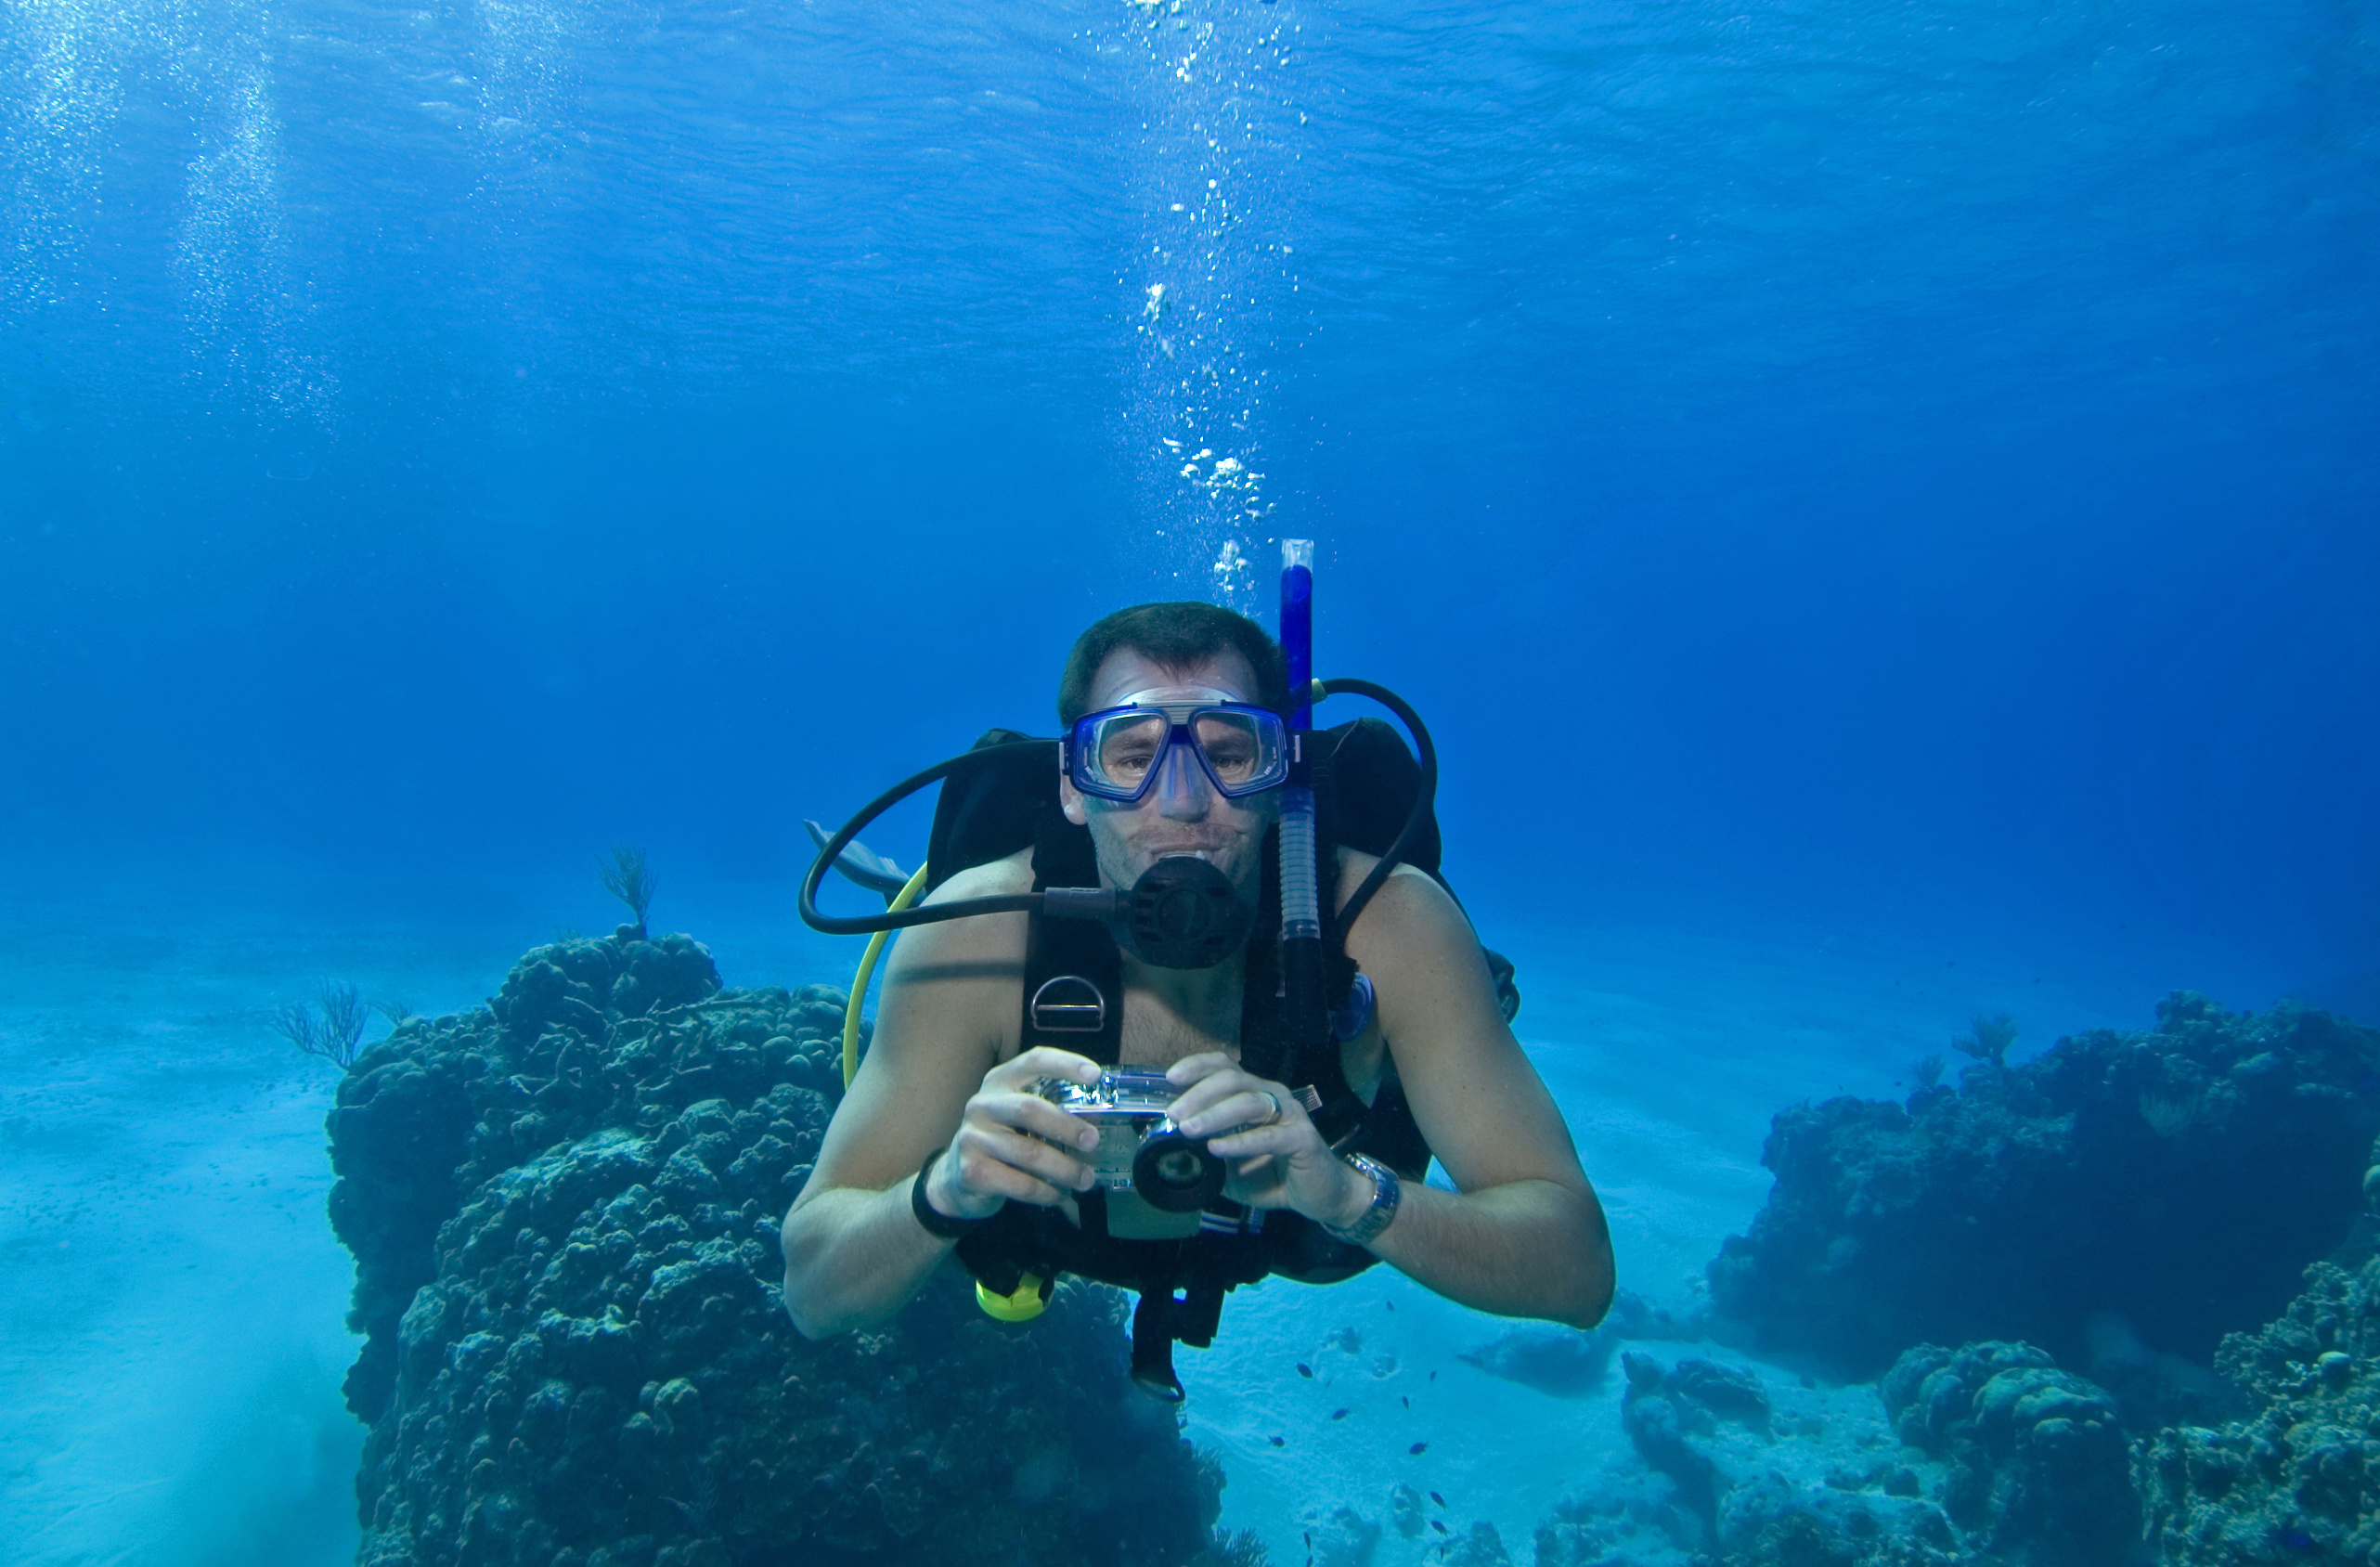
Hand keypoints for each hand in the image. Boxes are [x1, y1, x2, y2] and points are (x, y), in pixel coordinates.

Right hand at [925, 1047, 1103, 1220]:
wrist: (956, 1176)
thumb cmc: (1002, 1138)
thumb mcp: (1019, 1115)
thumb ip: (1052, 1110)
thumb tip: (1098, 1123)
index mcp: (1000, 1081)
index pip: (1034, 1061)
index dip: (1065, 1065)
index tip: (1095, 1076)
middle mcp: (982, 1104)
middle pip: (1029, 1109)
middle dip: (1067, 1126)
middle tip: (1094, 1141)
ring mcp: (973, 1138)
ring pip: (1028, 1152)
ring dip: (1065, 1168)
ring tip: (1086, 1179)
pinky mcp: (972, 1171)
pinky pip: (1020, 1184)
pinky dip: (1047, 1192)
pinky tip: (1060, 1195)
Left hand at [1164, 1053, 1369, 1227]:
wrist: (1319, 1196)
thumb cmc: (1271, 1175)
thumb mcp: (1228, 1163)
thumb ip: (1203, 1151)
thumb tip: (1167, 1148)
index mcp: (1254, 1093)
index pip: (1224, 1066)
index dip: (1197, 1067)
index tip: (1170, 1078)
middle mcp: (1273, 1095)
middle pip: (1232, 1080)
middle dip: (1199, 1094)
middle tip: (1174, 1114)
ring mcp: (1290, 1114)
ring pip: (1249, 1102)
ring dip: (1215, 1114)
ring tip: (1188, 1130)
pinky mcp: (1303, 1138)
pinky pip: (1269, 1136)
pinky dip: (1240, 1142)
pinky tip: (1217, 1148)